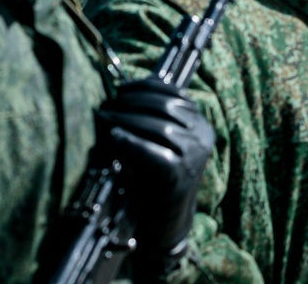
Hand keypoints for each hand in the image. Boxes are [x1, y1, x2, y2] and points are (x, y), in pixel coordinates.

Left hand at [96, 78, 213, 277]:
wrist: (166, 220)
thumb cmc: (157, 176)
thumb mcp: (161, 141)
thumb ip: (153, 117)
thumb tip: (125, 90)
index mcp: (201, 124)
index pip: (175, 94)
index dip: (146, 87)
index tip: (121, 88)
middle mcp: (202, 137)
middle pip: (166, 107)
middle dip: (133, 101)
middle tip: (108, 103)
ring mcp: (194, 157)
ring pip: (159, 126)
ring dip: (127, 119)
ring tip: (105, 117)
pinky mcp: (180, 175)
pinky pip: (153, 152)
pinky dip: (131, 142)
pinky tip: (113, 137)